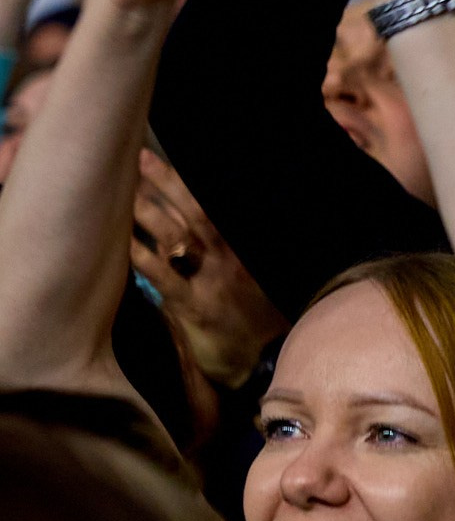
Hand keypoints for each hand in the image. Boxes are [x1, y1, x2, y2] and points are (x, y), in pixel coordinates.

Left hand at [130, 149, 284, 387]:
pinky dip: (143, 257)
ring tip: (124, 192)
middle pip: (195, 210)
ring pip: (177, 237)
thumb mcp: (257, 276)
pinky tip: (123, 243)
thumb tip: (192, 223)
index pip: (216, 205)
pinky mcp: (195, 307)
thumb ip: (229, 250)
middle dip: (167, 183)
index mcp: (245, 248)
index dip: (190, 181)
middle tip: (139, 158)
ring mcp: (212, 281)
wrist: (264, 362)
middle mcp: (230, 259)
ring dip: (149, 212)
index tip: (166, 158)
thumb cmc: (257, 318)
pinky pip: (164, 276)